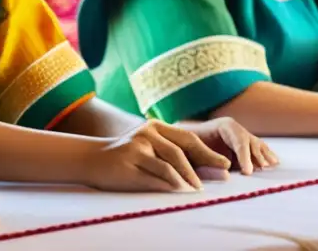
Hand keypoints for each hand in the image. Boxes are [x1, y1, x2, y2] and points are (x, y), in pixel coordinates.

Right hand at [82, 119, 231, 192]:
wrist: (92, 158)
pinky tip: (178, 190)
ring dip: (187, 178)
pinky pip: (155, 175)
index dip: (207, 152)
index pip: (188, 139)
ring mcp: (138, 146)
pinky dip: (169, 184)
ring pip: (170, 163)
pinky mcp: (129, 162)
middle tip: (221, 176)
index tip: (225, 165)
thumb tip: (206, 171)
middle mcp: (147, 132)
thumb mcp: (149, 148)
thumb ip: (172, 155)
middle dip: (204, 164)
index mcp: (155, 127)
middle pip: (182, 149)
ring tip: (198, 189)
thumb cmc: (126, 156)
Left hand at [180, 117, 278, 175]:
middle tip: (261, 172)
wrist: (184, 144)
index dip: (244, 155)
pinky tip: (273, 164)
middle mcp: (235, 129)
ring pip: (257, 145)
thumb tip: (228, 172)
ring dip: (263, 156)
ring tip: (271, 167)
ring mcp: (241, 136)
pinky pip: (258, 150)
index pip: (238, 138)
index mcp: (223, 126)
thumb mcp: (193, 154)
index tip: (248, 172)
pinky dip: (265, 157)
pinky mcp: (244, 148)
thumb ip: (209, 162)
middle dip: (257, 156)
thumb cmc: (187, 149)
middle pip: (250, 142)